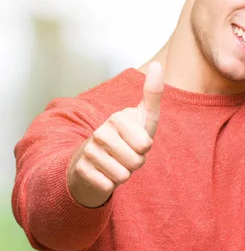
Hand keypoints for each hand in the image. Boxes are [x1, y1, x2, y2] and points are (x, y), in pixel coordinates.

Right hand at [68, 62, 163, 207]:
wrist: (97, 158)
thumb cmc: (128, 136)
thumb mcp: (144, 117)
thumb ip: (153, 94)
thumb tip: (158, 64)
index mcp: (117, 118)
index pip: (145, 145)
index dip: (145, 148)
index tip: (137, 140)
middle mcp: (100, 132)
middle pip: (136, 162)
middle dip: (136, 163)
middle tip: (127, 154)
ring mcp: (88, 151)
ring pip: (123, 176)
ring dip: (124, 174)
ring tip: (117, 162)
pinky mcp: (81, 170)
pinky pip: (108, 186)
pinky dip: (110, 184)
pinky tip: (104, 173)